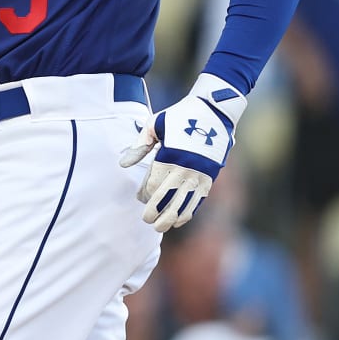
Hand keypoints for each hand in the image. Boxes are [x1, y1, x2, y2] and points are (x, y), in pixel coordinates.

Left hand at [119, 74, 245, 232]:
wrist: (214, 111)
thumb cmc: (179, 116)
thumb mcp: (155, 125)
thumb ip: (140, 146)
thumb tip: (124, 165)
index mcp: (170, 157)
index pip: (155, 185)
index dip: (146, 196)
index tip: (140, 200)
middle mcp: (186, 169)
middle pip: (168, 199)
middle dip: (157, 213)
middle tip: (147, 222)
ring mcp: (201, 175)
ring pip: (185, 203)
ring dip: (173, 217)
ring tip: (162, 228)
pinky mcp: (211, 177)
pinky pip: (199, 200)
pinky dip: (190, 211)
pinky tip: (181, 219)